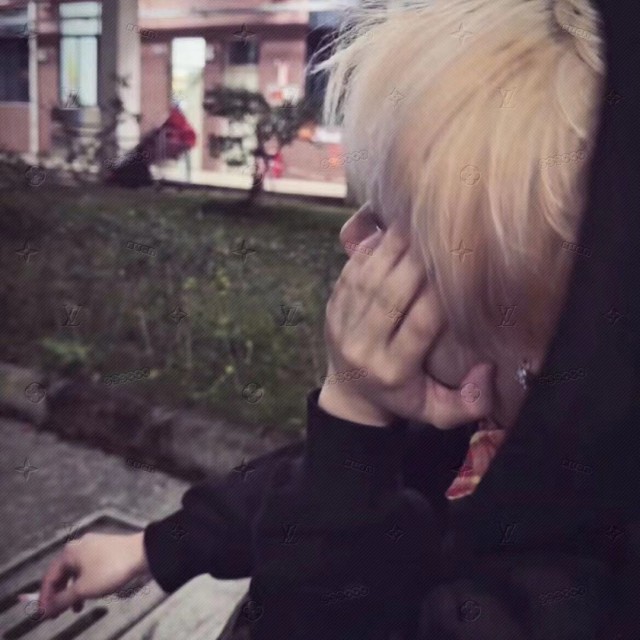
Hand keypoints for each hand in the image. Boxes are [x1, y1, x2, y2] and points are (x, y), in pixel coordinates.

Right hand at [20, 532, 149, 618]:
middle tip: (57, 614)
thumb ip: (62, 599)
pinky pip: (88, 569)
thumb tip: (48, 609)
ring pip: (76, 572)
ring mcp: (93, 546)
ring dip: (73, 592)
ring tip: (77, 609)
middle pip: (62, 574)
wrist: (142, 553)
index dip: (45, 598)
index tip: (44, 615)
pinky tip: (91, 594)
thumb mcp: (84, 589)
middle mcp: (78, 546)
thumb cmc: (110, 569)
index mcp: (69, 552)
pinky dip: (86, 583)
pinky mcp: (106, 550)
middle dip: (59, 595)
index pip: (49, 577)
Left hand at [321, 221, 495, 428]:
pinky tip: (389, 229)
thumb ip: (470, 403)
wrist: (349, 394)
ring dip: (392, 248)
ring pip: (369, 279)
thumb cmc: (403, 398)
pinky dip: (369, 250)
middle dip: (416, 263)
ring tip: (416, 222)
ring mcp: (342, 325)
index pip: (419, 326)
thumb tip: (487, 368)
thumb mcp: (437, 413)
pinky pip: (350, 273)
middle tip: (441, 235)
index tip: (462, 269)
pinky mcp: (332, 308)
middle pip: (390, 295)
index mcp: (392, 371)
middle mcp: (363, 346)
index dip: (439, 295)